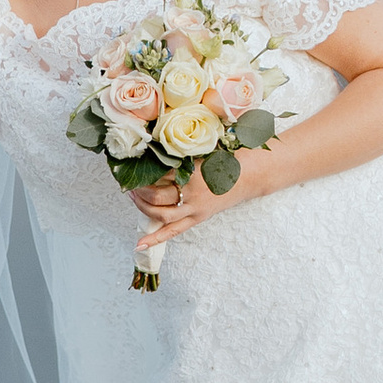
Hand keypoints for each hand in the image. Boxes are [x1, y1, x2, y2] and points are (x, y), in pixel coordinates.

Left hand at [131, 140, 276, 268]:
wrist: (251, 174)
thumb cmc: (230, 156)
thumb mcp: (207, 144)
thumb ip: (186, 144)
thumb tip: (163, 138)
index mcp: (192, 171)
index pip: (158, 172)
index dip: (143, 169)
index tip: (132, 164)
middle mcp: (191, 192)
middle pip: (156, 195)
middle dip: (139, 190)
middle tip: (131, 183)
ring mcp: (194, 208)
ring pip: (160, 214)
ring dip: (142, 207)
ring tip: (134, 197)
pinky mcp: (198, 218)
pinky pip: (173, 231)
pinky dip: (155, 238)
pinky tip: (139, 244)